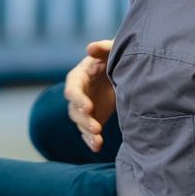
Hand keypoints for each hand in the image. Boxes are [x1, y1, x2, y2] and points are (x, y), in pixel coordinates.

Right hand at [64, 38, 115, 152]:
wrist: (122, 72)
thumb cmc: (113, 58)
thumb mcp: (110, 51)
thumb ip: (103, 48)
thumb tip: (90, 48)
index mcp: (78, 77)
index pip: (72, 90)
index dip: (78, 99)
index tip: (89, 107)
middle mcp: (78, 94)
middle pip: (74, 110)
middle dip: (84, 120)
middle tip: (96, 128)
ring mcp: (84, 109)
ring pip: (80, 124)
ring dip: (87, 133)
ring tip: (98, 141)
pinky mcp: (93, 119)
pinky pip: (88, 132)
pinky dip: (91, 141)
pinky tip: (97, 147)